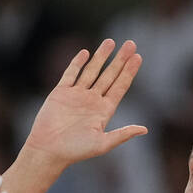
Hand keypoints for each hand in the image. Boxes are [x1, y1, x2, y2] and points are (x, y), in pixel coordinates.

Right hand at [23, 39, 147, 168]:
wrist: (47, 150)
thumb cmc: (75, 151)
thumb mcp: (102, 144)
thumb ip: (122, 135)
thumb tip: (145, 130)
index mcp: (103, 111)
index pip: (120, 87)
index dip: (129, 72)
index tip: (138, 57)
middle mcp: (92, 101)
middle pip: (109, 75)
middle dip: (120, 60)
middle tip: (131, 44)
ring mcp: (76, 95)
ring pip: (92, 71)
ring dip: (101, 56)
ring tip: (110, 41)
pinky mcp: (61, 92)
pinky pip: (71, 74)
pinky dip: (77, 63)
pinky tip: (85, 53)